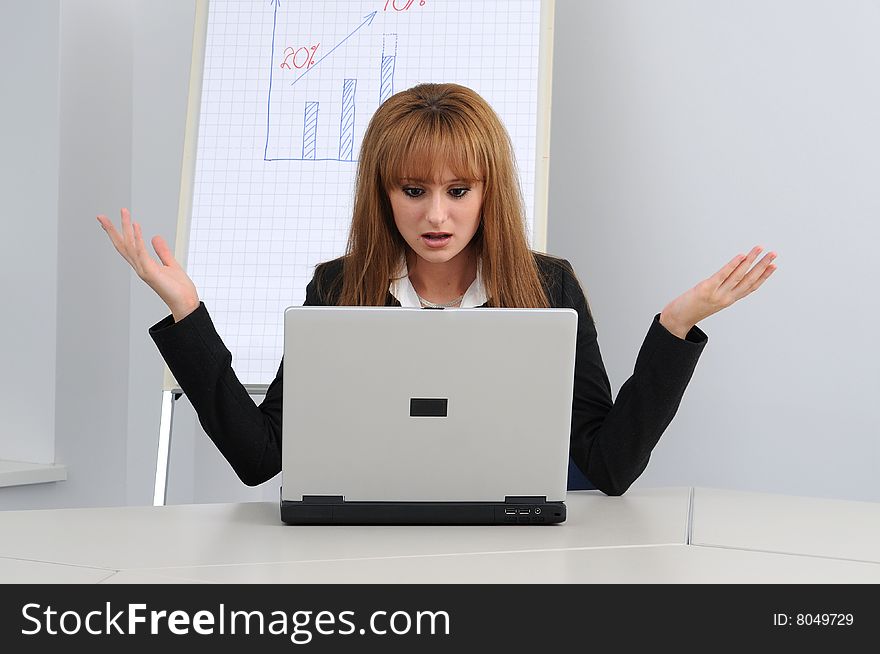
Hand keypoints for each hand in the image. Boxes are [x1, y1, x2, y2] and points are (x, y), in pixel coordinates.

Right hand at [96, 208, 199, 321]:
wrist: (186, 303)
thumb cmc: (179, 289)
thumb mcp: (171, 264)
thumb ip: (162, 251)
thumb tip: (155, 237)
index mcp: (144, 265)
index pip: (127, 247)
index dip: (117, 234)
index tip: (107, 222)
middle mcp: (140, 267)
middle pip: (122, 245)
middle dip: (111, 230)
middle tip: (100, 216)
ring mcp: (143, 270)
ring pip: (130, 245)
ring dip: (126, 228)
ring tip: (124, 212)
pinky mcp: (150, 272)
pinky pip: (141, 253)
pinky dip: (138, 239)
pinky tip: (136, 226)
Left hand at [659, 245, 777, 338]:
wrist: (677, 320)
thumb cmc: (690, 309)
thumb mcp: (710, 300)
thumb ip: (720, 291)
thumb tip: (726, 277)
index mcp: (729, 300)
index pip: (751, 287)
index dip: (764, 276)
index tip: (774, 265)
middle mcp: (726, 298)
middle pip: (749, 279)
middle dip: (763, 266)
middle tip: (774, 254)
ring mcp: (717, 294)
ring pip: (739, 275)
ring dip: (751, 261)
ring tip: (759, 249)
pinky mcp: (706, 289)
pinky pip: (723, 274)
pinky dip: (733, 265)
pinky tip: (741, 255)